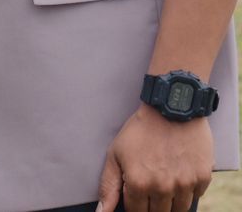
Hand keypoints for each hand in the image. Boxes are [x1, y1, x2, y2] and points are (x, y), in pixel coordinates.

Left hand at [95, 103, 210, 211]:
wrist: (170, 110)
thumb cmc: (140, 130)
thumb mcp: (115, 154)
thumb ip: (108, 186)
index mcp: (138, 183)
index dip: (134, 205)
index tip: (136, 194)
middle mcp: (162, 188)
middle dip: (151, 204)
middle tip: (150, 185)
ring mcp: (184, 184)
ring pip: (178, 210)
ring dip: (170, 201)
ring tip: (164, 182)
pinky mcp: (202, 178)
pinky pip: (195, 196)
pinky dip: (188, 190)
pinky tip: (179, 174)